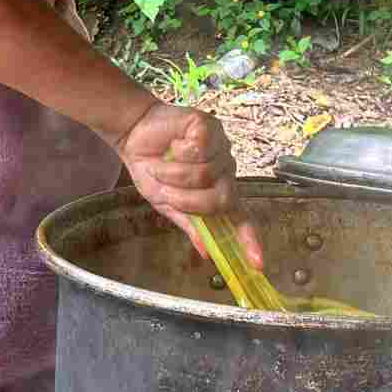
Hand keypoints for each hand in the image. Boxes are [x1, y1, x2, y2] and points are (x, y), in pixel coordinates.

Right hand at [115, 102, 263, 269]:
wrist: (134, 133)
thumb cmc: (151, 166)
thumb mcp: (166, 202)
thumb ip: (189, 223)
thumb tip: (206, 252)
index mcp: (216, 191)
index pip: (241, 217)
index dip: (250, 239)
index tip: (258, 263)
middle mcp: (224, 171)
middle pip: (221, 198)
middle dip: (188, 200)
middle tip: (166, 191)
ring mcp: (220, 148)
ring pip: (206, 173)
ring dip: (175, 173)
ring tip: (162, 165)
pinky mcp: (210, 128)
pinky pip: (199, 149)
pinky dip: (178, 151)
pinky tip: (172, 144)